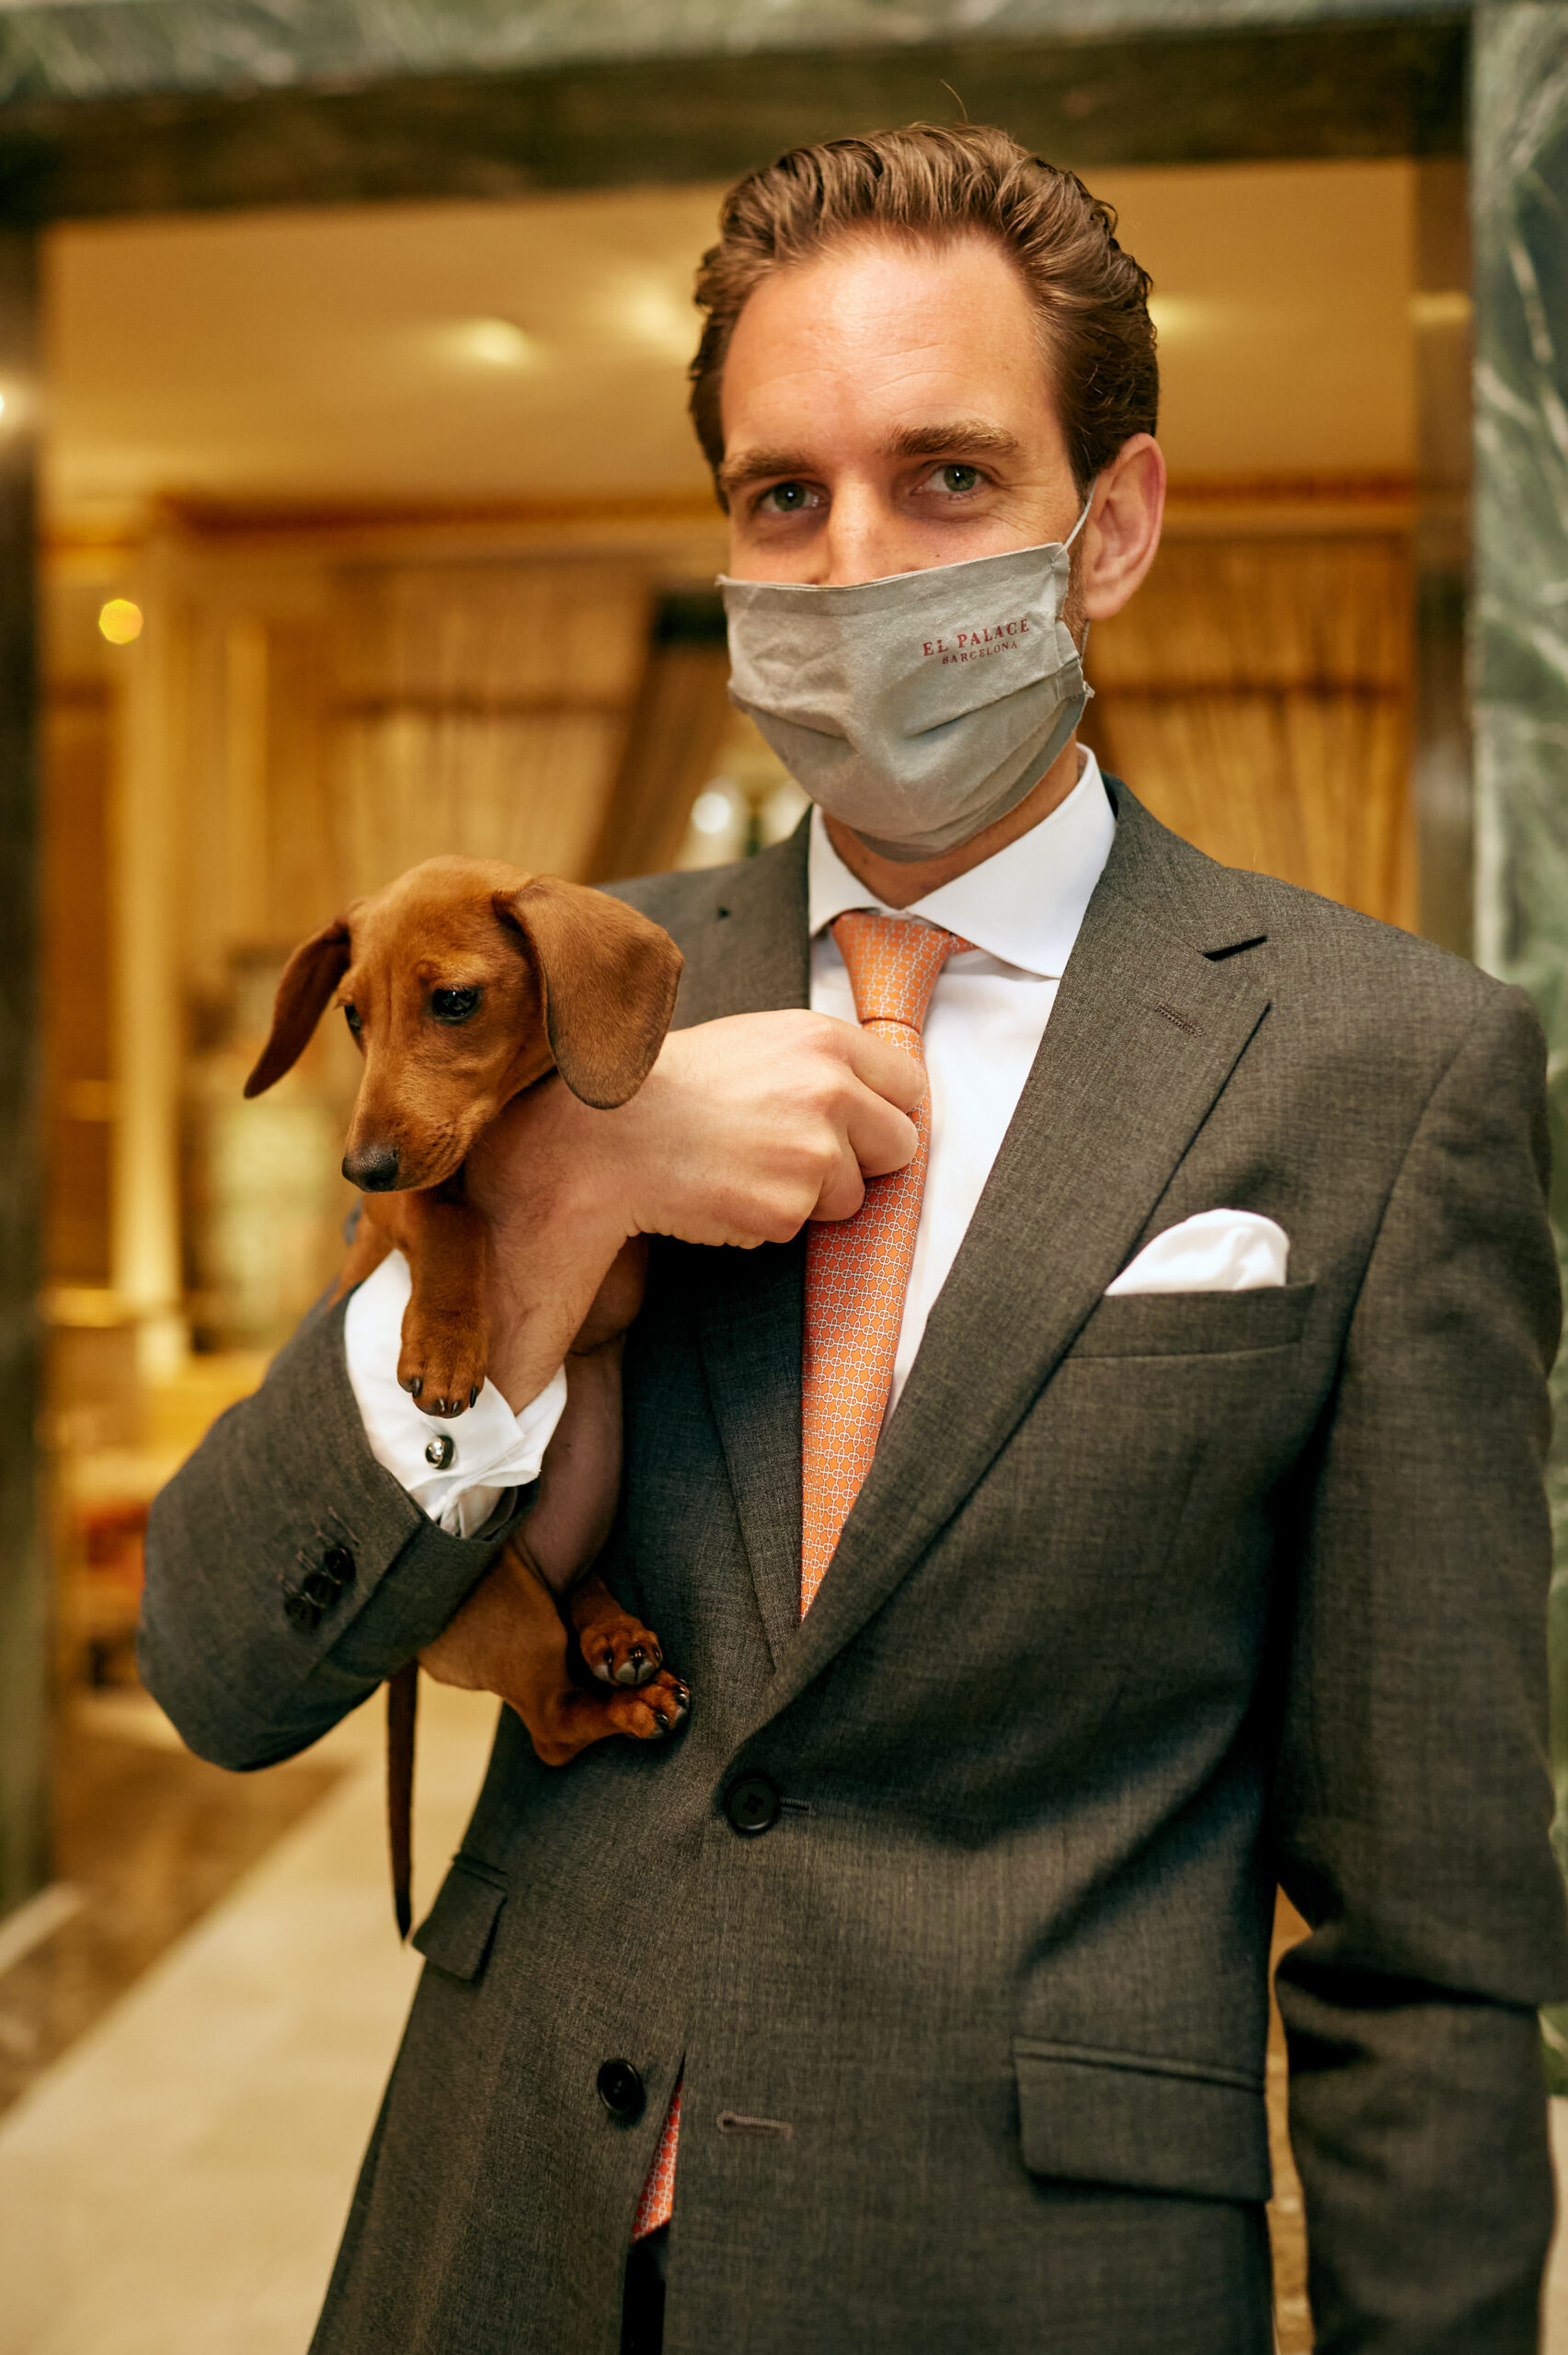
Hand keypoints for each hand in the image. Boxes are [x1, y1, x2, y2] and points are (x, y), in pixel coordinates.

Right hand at [587, 1009, 921, 1246]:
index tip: (860, 1125)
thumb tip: (872, 1097)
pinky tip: (725, 1191)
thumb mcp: (756, 1043)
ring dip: (810, 1196)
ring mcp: (812, 1153)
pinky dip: (767, 1220)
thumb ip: (820, 1064)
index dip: (883, 1110)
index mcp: (824, 1041)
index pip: (909, 1084)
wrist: (607, 1134)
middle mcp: (829, 1091)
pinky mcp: (788, 1208)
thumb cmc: (674, 1087)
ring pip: (851, 1197)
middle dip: (862, 1160)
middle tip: (803, 1157)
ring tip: (746, 1168)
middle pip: (900, 1146)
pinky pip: (800, 1228)